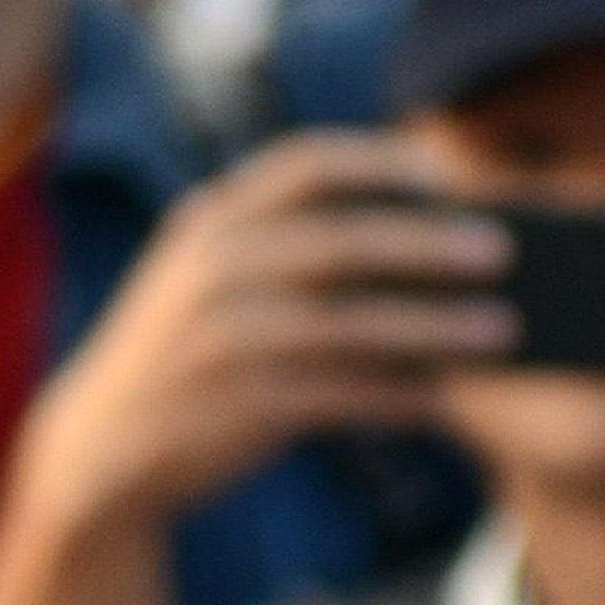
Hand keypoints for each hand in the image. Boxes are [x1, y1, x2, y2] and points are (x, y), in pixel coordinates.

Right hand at [5, 131, 514, 533]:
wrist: (101, 443)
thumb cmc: (190, 351)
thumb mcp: (213, 277)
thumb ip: (286, 245)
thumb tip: (422, 231)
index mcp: (211, 220)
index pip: (305, 162)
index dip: (381, 161)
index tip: (448, 174)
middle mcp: (211, 267)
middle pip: (341, 241)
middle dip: (429, 244)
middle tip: (503, 250)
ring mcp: (218, 338)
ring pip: (349, 324)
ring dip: (434, 327)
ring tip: (503, 330)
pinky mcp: (233, 405)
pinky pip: (337, 395)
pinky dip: (397, 393)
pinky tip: (447, 398)